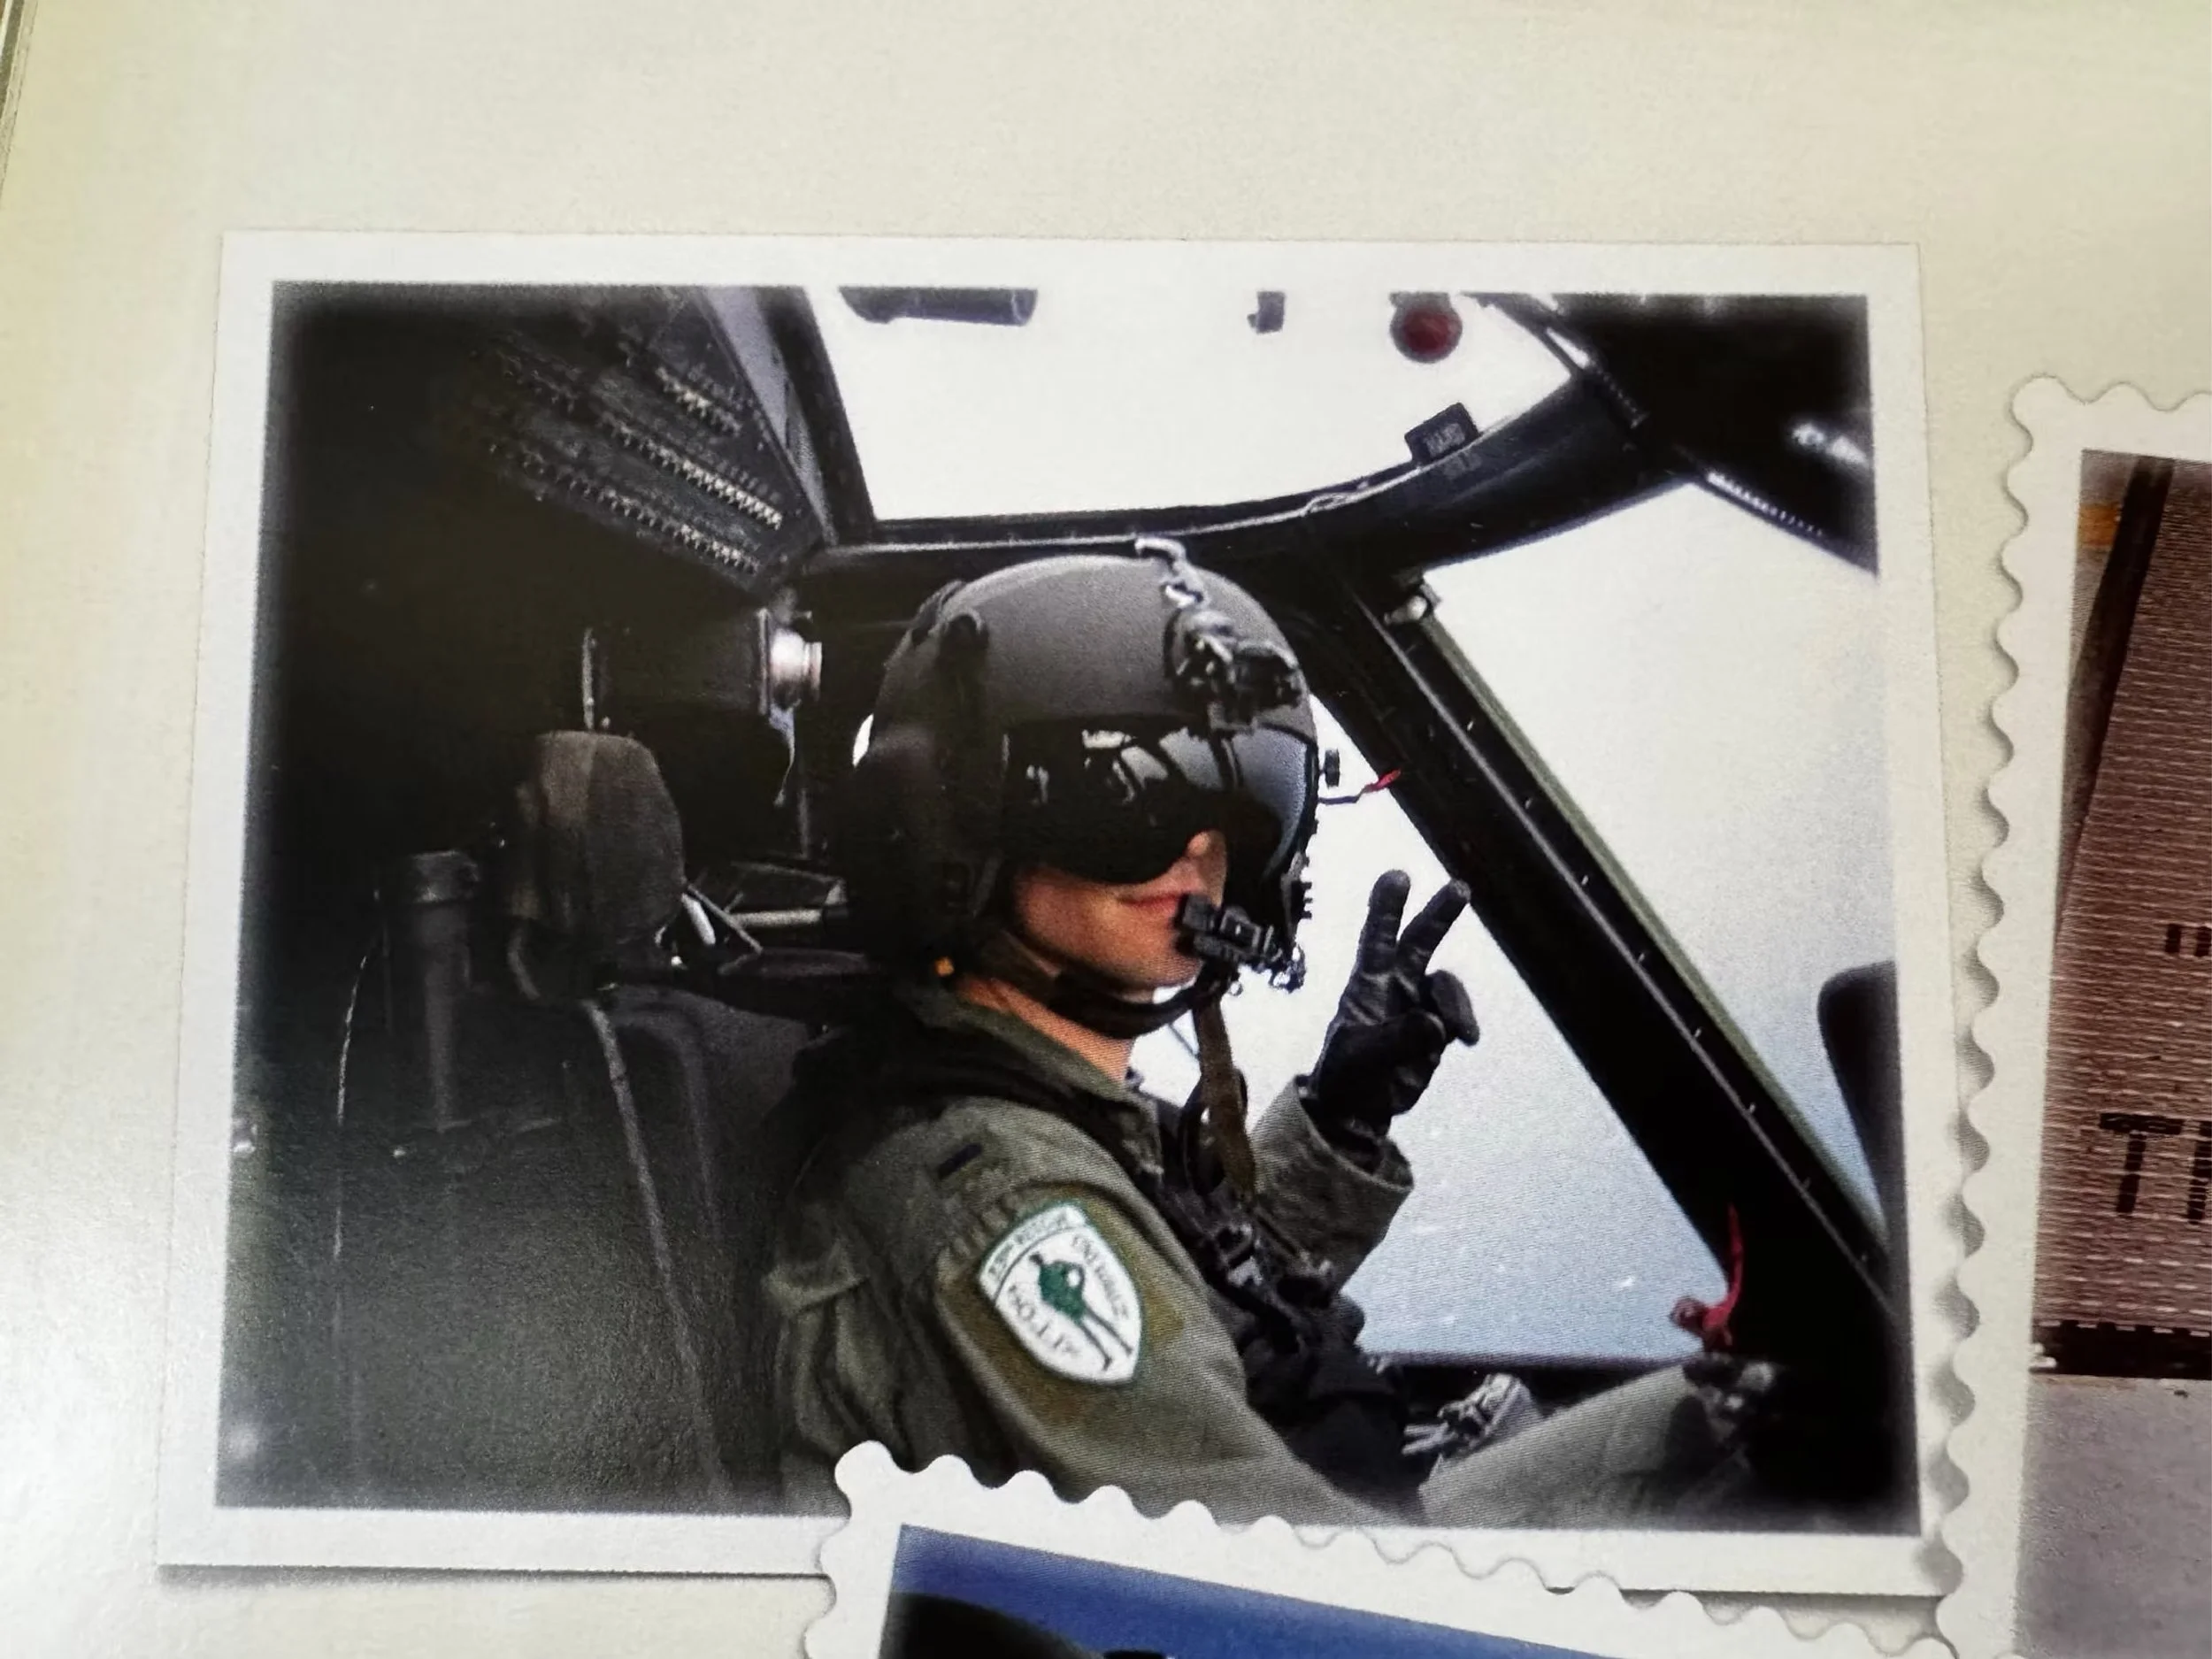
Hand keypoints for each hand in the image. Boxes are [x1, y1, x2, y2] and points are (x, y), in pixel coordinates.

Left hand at [1301, 871, 1478, 1156]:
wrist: (1359, 1109)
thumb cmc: (1346, 1077)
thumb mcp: (1363, 1058)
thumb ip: (1398, 1040)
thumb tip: (1436, 1025)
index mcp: (1366, 985)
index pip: (1376, 938)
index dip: (1386, 908)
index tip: (1397, 876)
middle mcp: (1394, 987)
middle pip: (1419, 941)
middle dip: (1438, 914)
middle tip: (1460, 888)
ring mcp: (1417, 1005)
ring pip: (1447, 985)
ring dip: (1458, 1003)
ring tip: (1462, 1034)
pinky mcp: (1436, 1029)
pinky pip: (1459, 1015)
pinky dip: (1466, 1022)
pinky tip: (1468, 1040)